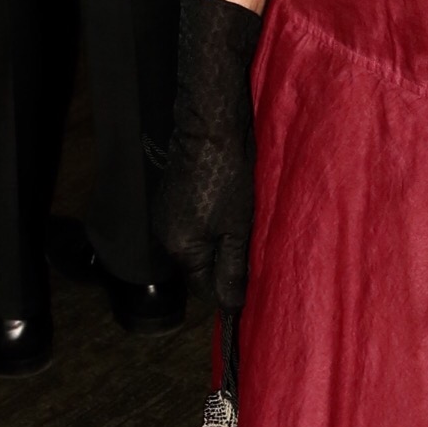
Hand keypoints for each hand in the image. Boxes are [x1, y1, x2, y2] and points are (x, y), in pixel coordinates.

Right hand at [152, 0, 264, 307]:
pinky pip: (201, 217)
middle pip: (204, 261)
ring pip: (205, 238)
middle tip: (261, 247)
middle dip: (231, 259)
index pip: (207, 284)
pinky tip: (239, 201)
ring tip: (253, 222)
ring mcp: (169, 208)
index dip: (234, 284)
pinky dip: (221, 216)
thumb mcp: (239, 227)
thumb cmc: (228, 172)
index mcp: (179, 245)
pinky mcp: (178, 189)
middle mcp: (166, 230)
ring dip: (228, 236)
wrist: (214, 119)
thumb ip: (234, 268)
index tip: (259, 282)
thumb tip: (231, 307)